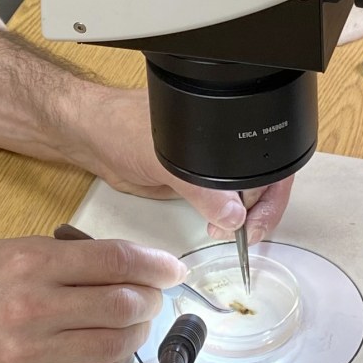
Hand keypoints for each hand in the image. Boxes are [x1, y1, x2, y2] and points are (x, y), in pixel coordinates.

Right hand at [0, 235, 185, 362]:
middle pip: (122, 304)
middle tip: (153, 295)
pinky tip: (110, 346)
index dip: (153, 264)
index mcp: (30, 263)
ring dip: (136, 332)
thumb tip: (118, 264)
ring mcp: (35, 353)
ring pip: (114, 344)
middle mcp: (35, 308)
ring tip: (134, 321)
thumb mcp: (7, 251)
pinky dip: (113, 360)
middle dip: (149, 299)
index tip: (172, 268)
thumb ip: (63, 256)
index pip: (113, 261)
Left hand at [80, 86, 296, 244]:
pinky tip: (215, 227)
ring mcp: (208, 166)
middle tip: (242, 234)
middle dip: (257, 212)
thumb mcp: (167, 160)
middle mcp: (223, 146)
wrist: (93, 138)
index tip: (256, 223)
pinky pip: (217, 203)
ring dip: (239, 219)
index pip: (268, 164)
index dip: (270, 196)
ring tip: (222, 231)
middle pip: (261, 184)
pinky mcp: (191, 183)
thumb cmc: (123, 127)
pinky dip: (221, 218)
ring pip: (240, 198)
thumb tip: (234, 215)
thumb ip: (202, 190)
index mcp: (228, 128)